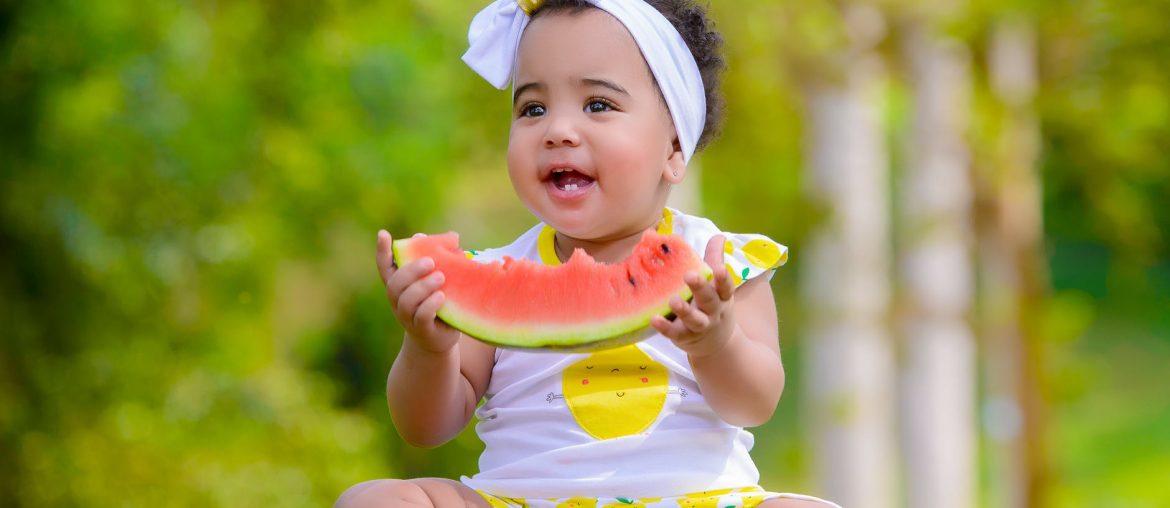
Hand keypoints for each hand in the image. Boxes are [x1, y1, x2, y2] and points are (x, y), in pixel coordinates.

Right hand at [376, 230, 461, 353]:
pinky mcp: (422, 330)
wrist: (440, 338)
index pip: (385, 267)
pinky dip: (429, 305)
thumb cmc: (437, 302)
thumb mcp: (437, 280)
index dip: (382, 251)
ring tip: (440, 277)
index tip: (383, 234)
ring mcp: (407, 317)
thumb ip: (437, 258)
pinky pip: (421, 317)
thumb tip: (445, 236)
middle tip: (430, 262)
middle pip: (395, 284)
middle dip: (410, 271)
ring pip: (406, 301)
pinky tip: (441, 296)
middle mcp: (398, 301)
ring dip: (422, 287)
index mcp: (399, 285)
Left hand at [650, 235, 736, 357]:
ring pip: (694, 319)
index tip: (719, 268)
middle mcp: (713, 312)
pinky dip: (665, 327)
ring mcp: (699, 326)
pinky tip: (654, 319)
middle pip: (709, 300)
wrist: (716, 344)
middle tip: (689, 275)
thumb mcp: (718, 286)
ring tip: (673, 301)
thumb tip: (719, 236)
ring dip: (684, 311)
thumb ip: (714, 259)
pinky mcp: (684, 337)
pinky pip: (674, 333)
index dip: (724, 278)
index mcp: (721, 296)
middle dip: (701, 288)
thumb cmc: (713, 305)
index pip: (725, 286)